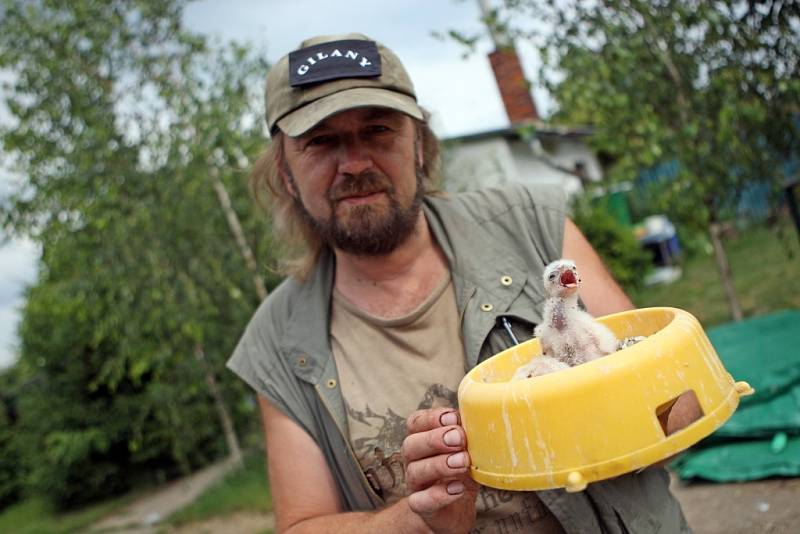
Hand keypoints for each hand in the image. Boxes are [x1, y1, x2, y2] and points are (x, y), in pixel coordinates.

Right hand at [401, 408, 477, 533]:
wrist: (454, 510)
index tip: (453, 417)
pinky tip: (458, 488)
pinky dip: (438, 494)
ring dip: (440, 464)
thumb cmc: (460, 472)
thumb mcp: (465, 449)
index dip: (431, 418)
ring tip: (463, 462)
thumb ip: (467, 433)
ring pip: (415, 471)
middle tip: (459, 439)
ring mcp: (416, 484)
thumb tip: (484, 415)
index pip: (415, 422)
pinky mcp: (422, 507)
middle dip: (435, 439)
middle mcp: (414, 460)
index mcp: (422, 440)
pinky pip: (420, 501)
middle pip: (411, 444)